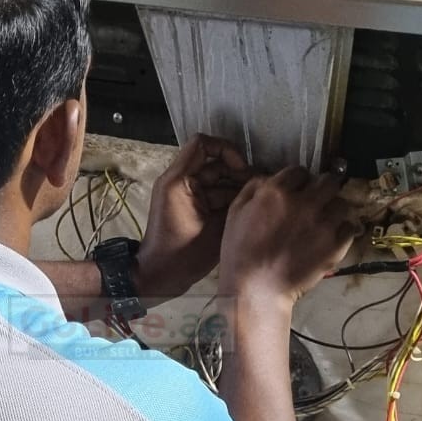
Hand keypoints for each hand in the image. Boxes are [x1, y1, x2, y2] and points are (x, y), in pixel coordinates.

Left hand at [133, 135, 251, 299]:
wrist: (162, 276)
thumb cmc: (185, 254)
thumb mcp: (215, 228)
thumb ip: (235, 201)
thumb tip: (256, 183)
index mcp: (179, 180)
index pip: (204, 144)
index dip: (227, 151)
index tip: (242, 171)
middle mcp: (180, 181)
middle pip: (215, 163)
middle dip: (239, 173)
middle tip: (259, 188)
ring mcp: (184, 193)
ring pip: (217, 179)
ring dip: (237, 186)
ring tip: (258, 199)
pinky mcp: (190, 206)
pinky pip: (212, 193)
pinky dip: (228, 198)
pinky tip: (247, 209)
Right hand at [219, 167, 361, 305]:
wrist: (257, 290)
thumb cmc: (239, 253)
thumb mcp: (235, 213)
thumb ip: (254, 188)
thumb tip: (270, 178)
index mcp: (277, 191)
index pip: (299, 171)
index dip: (297, 180)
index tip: (295, 191)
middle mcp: (305, 202)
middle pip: (329, 181)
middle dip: (322, 188)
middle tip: (315, 202)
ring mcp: (323, 224)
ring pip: (342, 204)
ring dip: (333, 210)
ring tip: (323, 223)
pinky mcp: (336, 245)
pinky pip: (349, 228)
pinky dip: (341, 231)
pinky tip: (328, 239)